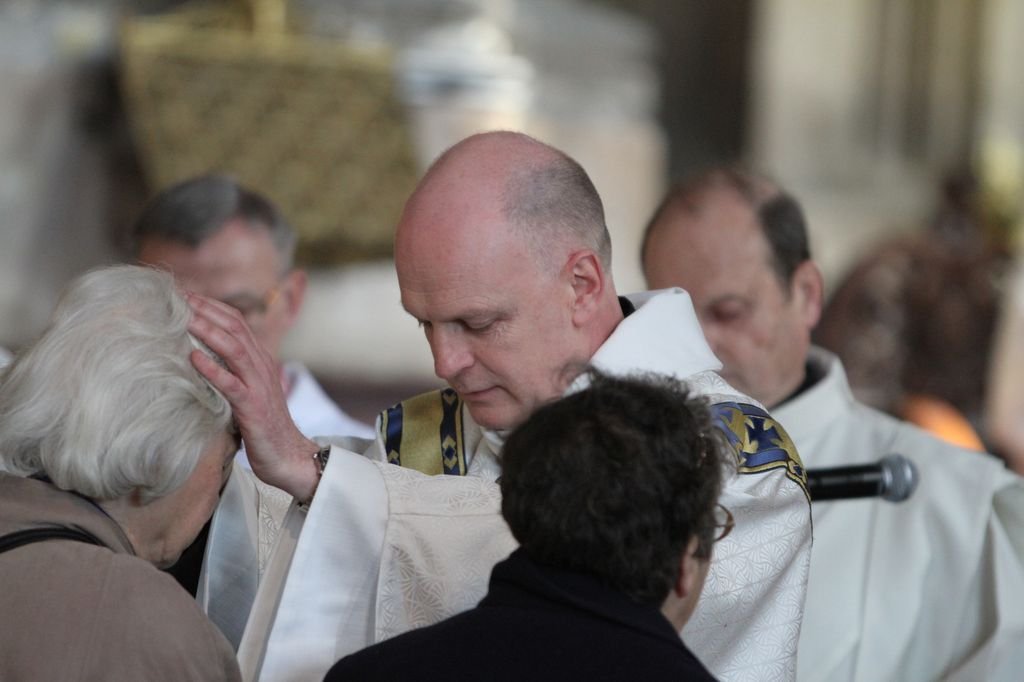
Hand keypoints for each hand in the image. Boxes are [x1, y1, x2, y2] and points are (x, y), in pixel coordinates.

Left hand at [186, 292, 318, 500]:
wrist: (289, 456)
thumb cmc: (264, 427)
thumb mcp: (249, 392)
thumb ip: (232, 373)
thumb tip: (200, 358)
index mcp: (260, 361)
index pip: (237, 322)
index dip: (212, 305)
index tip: (186, 294)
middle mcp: (262, 367)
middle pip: (235, 327)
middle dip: (206, 308)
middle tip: (178, 295)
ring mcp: (259, 385)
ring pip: (234, 348)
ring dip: (208, 329)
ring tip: (183, 316)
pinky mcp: (253, 407)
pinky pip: (231, 383)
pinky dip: (212, 369)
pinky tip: (193, 357)